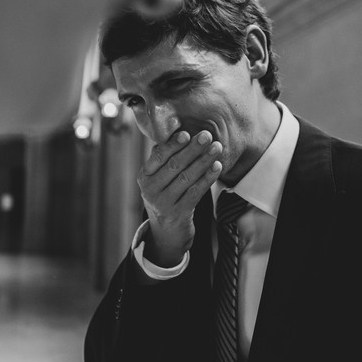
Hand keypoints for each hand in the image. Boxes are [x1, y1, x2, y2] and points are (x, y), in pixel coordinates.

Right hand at [137, 130, 222, 266]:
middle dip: (192, 149)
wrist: (166, 232)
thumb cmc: (165, 195)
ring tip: (216, 147)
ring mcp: (164, 203)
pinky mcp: (179, 213)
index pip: (158, 157)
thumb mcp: (158, 179)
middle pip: (174, 165)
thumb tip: (177, 129)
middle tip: (207, 135)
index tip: (186, 133)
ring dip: (204, 161)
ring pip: (187, 178)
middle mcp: (150, 190)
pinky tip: (217, 166)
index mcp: (144, 176)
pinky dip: (207, 178)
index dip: (172, 144)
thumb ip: (165, 158)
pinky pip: (196, 192)